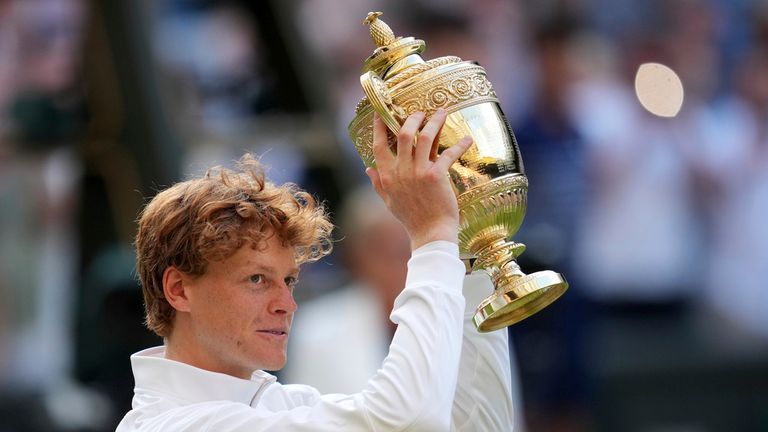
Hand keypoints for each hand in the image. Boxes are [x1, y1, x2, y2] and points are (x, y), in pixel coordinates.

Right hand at [366, 109, 472, 249]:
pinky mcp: (436, 176)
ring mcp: (418, 173)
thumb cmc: (412, 219)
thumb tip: (368, 168)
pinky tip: (468, 140)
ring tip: (442, 113)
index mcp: (387, 176)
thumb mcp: (389, 201)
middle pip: (402, 134)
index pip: (378, 145)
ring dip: (434, 122)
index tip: (381, 112)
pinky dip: (460, 145)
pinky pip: (448, 154)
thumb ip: (379, 183)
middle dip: (412, 118)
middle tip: (421, 112)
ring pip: (424, 137)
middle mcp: (400, 171)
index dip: (379, 126)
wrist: (430, 233)